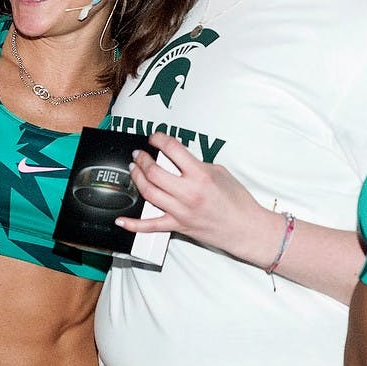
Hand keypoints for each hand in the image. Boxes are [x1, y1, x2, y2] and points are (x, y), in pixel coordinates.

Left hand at [115, 132, 275, 264]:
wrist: (245, 228)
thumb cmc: (237, 200)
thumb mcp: (220, 172)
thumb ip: (197, 165)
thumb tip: (179, 161)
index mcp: (200, 175)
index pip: (172, 150)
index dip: (159, 139)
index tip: (155, 137)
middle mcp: (188, 193)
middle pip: (154, 172)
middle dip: (142, 159)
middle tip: (139, 154)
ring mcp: (181, 211)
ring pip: (149, 193)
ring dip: (137, 179)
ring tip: (134, 169)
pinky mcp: (178, 226)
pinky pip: (151, 226)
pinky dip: (134, 224)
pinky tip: (121, 220)